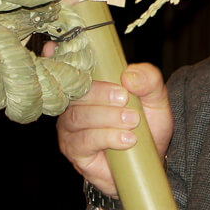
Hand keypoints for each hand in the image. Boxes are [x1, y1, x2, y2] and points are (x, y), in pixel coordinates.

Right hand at [57, 63, 173, 197]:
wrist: (149, 162)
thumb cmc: (147, 126)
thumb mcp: (156, 99)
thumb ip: (149, 81)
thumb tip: (129, 76)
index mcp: (91, 85)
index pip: (70, 67)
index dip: (58, 56)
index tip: (53, 47)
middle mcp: (75, 104)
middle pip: (78, 94)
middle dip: (104, 96)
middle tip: (128, 103)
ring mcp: (70, 128)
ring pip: (78, 117)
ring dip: (108, 118)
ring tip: (133, 123)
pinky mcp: (74, 151)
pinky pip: (83, 141)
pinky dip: (106, 137)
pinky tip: (126, 139)